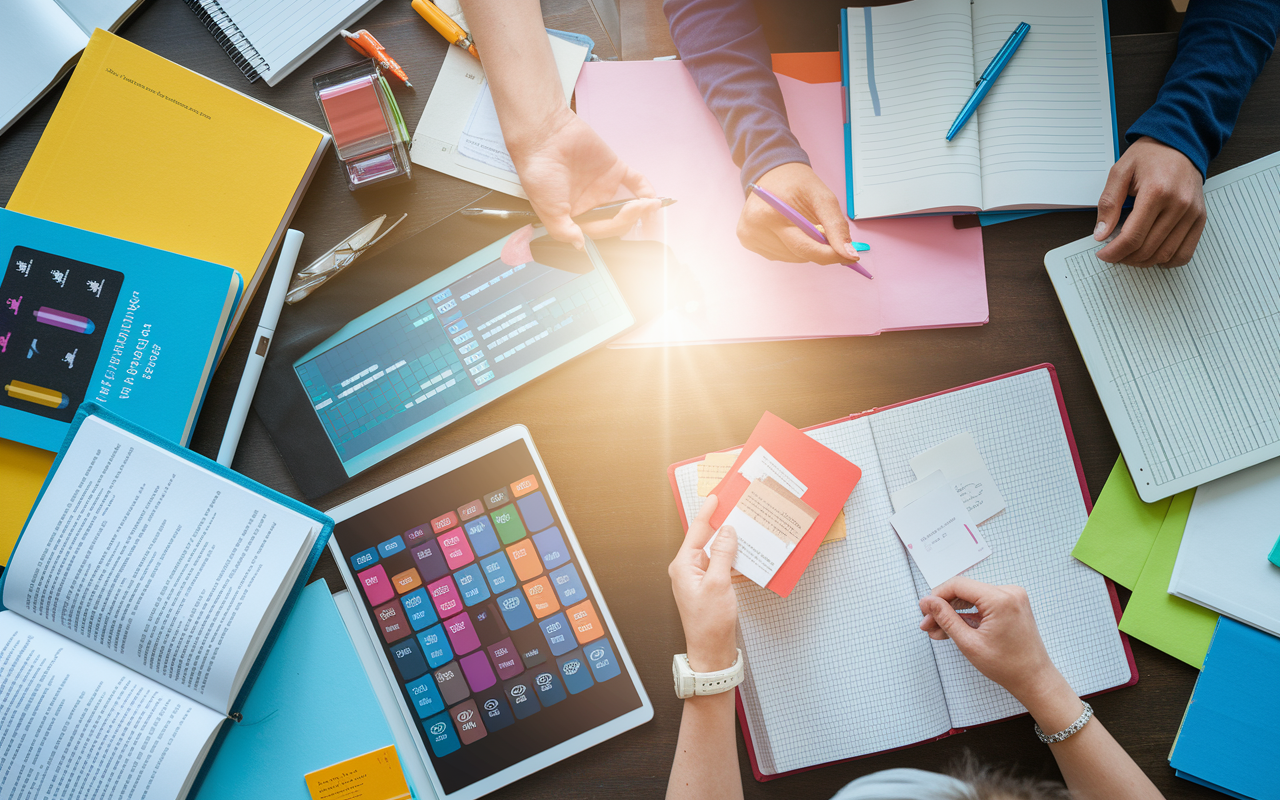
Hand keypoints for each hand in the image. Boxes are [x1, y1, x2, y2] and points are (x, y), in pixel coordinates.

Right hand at [506, 107, 659, 247]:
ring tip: (651, 207)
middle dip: (631, 219)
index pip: (602, 230)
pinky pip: (634, 182)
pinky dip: (645, 189)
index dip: (616, 227)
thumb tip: (580, 246)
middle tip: (639, 210)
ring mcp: (604, 187)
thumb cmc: (538, 172)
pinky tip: (651, 197)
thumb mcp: (547, 210)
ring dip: (642, 209)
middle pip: (618, 220)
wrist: (544, 136)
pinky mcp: (613, 169)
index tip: (624, 219)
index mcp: (577, 217)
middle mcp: (592, 204)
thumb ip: (564, 231)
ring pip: (629, 204)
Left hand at [668, 495, 738, 672]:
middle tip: (734, 507)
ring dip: (728, 540)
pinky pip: (719, 563)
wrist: (711, 650)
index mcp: (683, 565)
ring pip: (714, 550)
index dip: (707, 513)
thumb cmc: (709, 623)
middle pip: (704, 538)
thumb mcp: (718, 584)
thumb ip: (722, 554)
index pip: (695, 531)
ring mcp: (698, 577)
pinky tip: (743, 551)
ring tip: (742, 526)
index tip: (715, 497)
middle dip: (719, 524)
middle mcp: (688, 569)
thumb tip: (727, 531)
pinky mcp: (708, 585)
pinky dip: (731, 556)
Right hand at [738, 163, 859, 263]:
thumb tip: (848, 254)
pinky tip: (788, 229)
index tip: (849, 256)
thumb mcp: (822, 197)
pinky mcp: (747, 240)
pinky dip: (791, 247)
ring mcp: (748, 236)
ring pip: (791, 258)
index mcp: (771, 214)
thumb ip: (836, 226)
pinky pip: (780, 255)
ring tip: (802, 224)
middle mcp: (754, 227)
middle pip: (799, 255)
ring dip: (804, 247)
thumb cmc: (797, 182)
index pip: (804, 248)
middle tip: (822, 228)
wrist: (771, 171)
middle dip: (818, 248)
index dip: (830, 255)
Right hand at [919, 577, 1066, 705]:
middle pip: (964, 591)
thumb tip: (928, 602)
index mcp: (1000, 599)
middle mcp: (1009, 593)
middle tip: (928, 624)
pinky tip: (953, 628)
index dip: (937, 596)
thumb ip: (946, 619)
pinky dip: (968, 615)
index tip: (924, 610)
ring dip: (953, 612)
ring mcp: (1012, 598)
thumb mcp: (969, 643)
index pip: (958, 585)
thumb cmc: (1008, 666)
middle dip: (943, 608)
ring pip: (972, 598)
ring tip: (938, 630)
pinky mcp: (1012, 605)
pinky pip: (983, 603)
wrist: (1034, 679)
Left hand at [1094, 136, 1206, 267]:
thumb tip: (1101, 234)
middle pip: (1148, 249)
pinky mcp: (1200, 218)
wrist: (1179, 144)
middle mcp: (1179, 204)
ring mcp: (1192, 213)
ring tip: (1129, 254)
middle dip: (1125, 258)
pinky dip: (1167, 260)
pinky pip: (1185, 252)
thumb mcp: (1119, 172)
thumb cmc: (1148, 156)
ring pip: (1165, 254)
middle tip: (1113, 254)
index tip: (1102, 254)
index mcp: (1157, 191)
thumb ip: (1108, 204)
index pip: (1133, 236)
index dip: (1114, 252)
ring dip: (1143, 261)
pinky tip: (1152, 254)